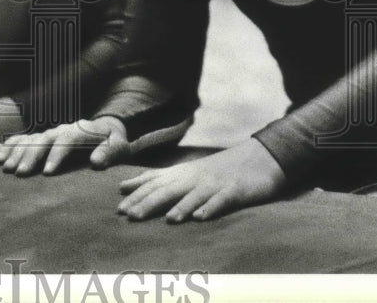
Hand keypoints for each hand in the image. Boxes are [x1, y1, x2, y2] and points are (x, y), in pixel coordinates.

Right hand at [0, 116, 133, 175]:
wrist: (105, 130)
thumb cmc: (113, 143)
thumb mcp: (119, 147)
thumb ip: (109, 153)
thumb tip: (96, 162)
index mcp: (81, 131)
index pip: (66, 140)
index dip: (56, 156)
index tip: (48, 173)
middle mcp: (62, 130)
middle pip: (44, 140)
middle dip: (31, 156)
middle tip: (20, 173)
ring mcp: (50, 133)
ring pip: (30, 140)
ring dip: (18, 153)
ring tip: (6, 168)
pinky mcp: (42, 138)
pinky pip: (22, 140)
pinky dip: (10, 147)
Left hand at [117, 137, 285, 222]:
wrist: (256, 159)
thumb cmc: (215, 170)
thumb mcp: (183, 173)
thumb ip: (154, 179)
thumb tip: (123, 186)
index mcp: (181, 175)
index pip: (154, 185)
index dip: (137, 196)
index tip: (120, 209)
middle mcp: (194, 179)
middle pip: (169, 191)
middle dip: (150, 203)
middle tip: (131, 215)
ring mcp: (214, 184)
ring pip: (194, 196)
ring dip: (182, 207)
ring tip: (169, 219)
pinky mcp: (235, 191)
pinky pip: (222, 201)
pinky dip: (211, 208)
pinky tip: (202, 217)